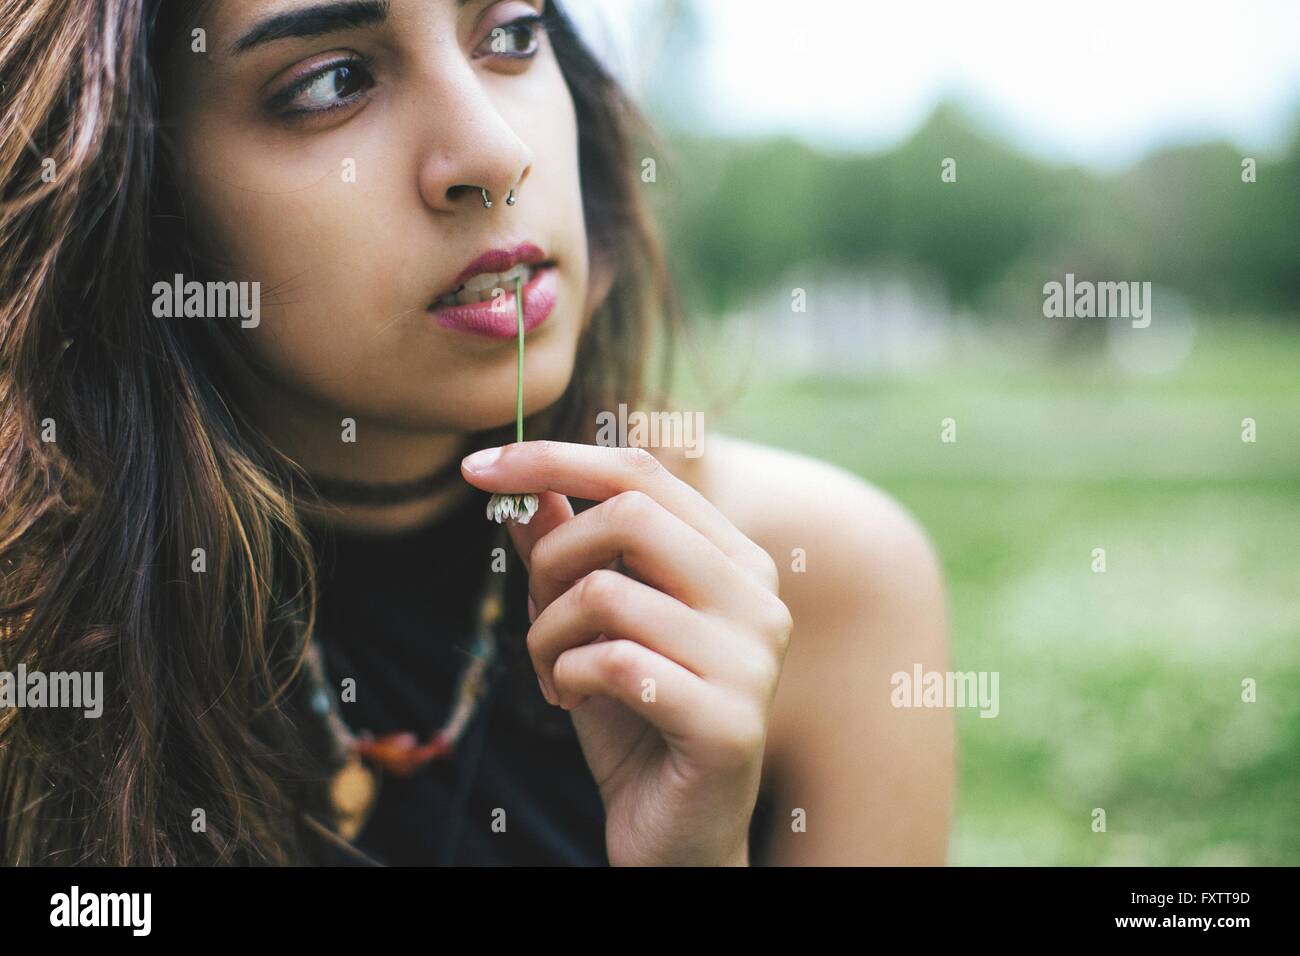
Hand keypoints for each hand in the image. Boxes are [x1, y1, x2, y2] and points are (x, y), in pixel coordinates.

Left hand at [461, 441, 791, 865]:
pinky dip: (565, 676)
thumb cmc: (633, 721)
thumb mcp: (588, 628)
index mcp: (733, 560)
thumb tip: (524, 492)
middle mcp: (757, 598)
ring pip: (606, 593)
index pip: (641, 471)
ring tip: (551, 672)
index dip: (552, 458)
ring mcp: (751, 659)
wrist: (675, 835)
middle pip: (629, 515)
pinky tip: (571, 701)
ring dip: (546, 634)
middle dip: (550, 558)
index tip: (476, 467)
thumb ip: (568, 556)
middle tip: (534, 610)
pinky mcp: (728, 721)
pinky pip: (611, 663)